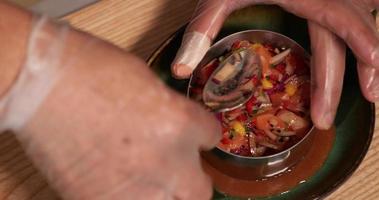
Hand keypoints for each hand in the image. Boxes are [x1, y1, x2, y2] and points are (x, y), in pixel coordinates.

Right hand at [0, 3, 220, 198]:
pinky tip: (117, 179)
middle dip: (191, 177)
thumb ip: (170, 113)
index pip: (210, 138)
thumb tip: (174, 128)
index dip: (201, 135)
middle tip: (175, 167)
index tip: (194, 136)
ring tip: (145, 176)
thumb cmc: (93, 71)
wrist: (44, 85)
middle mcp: (166, 163)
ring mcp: (136, 189)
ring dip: (163, 192)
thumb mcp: (148, 84)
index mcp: (180, 124)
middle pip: (200, 190)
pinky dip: (130, 195)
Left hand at [172, 0, 378, 129]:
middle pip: (347, 37)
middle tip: (324, 120)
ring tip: (369, 90)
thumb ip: (202, 30)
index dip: (361, 50)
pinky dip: (359, 37)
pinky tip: (359, 54)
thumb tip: (180, 71)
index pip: (340, 24)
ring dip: (364, 59)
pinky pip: (355, 16)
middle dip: (341, 80)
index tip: (370, 87)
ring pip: (361, 24)